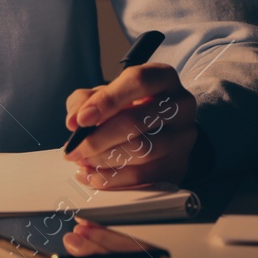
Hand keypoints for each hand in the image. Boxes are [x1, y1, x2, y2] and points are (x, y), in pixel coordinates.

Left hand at [62, 62, 198, 189]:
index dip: (106, 100)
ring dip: (102, 159)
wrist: (160, 127)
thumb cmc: (130, 105)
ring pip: (140, 151)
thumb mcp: (107, 93)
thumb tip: (74, 121)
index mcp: (163, 78)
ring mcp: (183, 138)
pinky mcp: (179, 166)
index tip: (81, 120)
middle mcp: (180, 106)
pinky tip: (92, 174)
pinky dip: (112, 179)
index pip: (137, 82)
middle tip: (74, 149)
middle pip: (136, 121)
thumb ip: (86, 100)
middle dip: (97, 139)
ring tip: (81, 160)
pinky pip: (143, 177)